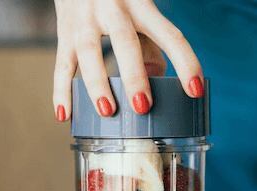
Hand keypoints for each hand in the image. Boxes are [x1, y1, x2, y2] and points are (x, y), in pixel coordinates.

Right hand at [53, 0, 202, 120]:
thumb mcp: (140, 9)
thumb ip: (151, 43)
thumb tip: (155, 80)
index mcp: (142, 5)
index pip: (169, 35)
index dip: (185, 62)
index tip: (195, 91)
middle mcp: (113, 8)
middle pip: (125, 41)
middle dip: (134, 75)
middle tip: (142, 106)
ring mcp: (85, 19)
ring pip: (89, 52)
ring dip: (98, 84)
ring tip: (108, 111)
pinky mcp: (64, 31)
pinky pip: (61, 63)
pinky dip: (61, 91)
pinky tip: (65, 115)